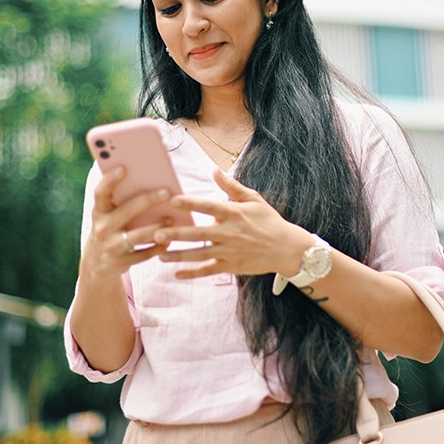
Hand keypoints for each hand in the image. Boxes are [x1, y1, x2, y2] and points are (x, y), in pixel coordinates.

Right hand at [79, 166, 172, 283]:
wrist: (97, 264)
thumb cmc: (109, 229)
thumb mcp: (107, 215)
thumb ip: (120, 200)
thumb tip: (148, 178)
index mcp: (99, 211)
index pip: (101, 193)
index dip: (110, 180)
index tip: (124, 168)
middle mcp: (103, 227)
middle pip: (127, 211)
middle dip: (148, 200)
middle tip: (167, 192)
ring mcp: (112, 246)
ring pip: (138, 235)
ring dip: (157, 227)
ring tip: (172, 219)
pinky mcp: (122, 262)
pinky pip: (144, 255)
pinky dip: (158, 247)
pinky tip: (169, 241)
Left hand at [153, 169, 311, 278]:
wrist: (287, 248)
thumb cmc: (269, 221)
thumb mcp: (253, 199)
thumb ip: (231, 186)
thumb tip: (214, 170)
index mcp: (234, 213)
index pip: (209, 206)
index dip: (191, 203)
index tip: (172, 200)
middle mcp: (230, 233)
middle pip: (199, 233)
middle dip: (177, 234)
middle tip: (156, 234)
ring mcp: (230, 252)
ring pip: (200, 254)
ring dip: (179, 255)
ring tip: (159, 255)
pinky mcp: (231, 266)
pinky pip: (208, 270)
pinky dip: (193, 273)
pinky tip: (177, 274)